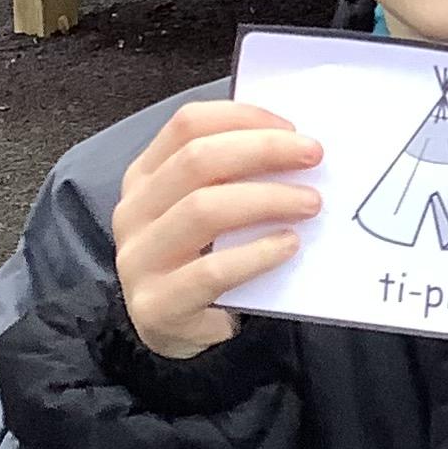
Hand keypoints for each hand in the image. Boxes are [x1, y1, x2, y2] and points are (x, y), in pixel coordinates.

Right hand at [112, 102, 322, 358]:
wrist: (175, 331)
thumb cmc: (202, 257)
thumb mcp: (207, 208)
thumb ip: (235, 175)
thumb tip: (297, 144)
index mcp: (144, 176)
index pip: (187, 125)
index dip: (242, 118)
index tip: (292, 128)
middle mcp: (133, 211)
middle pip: (196, 160)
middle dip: (263, 150)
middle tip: (313, 155)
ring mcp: (139, 259)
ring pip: (203, 210)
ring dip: (267, 199)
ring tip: (311, 203)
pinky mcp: (157, 305)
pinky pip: (211, 271)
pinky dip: (257, 253)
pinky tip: (289, 245)